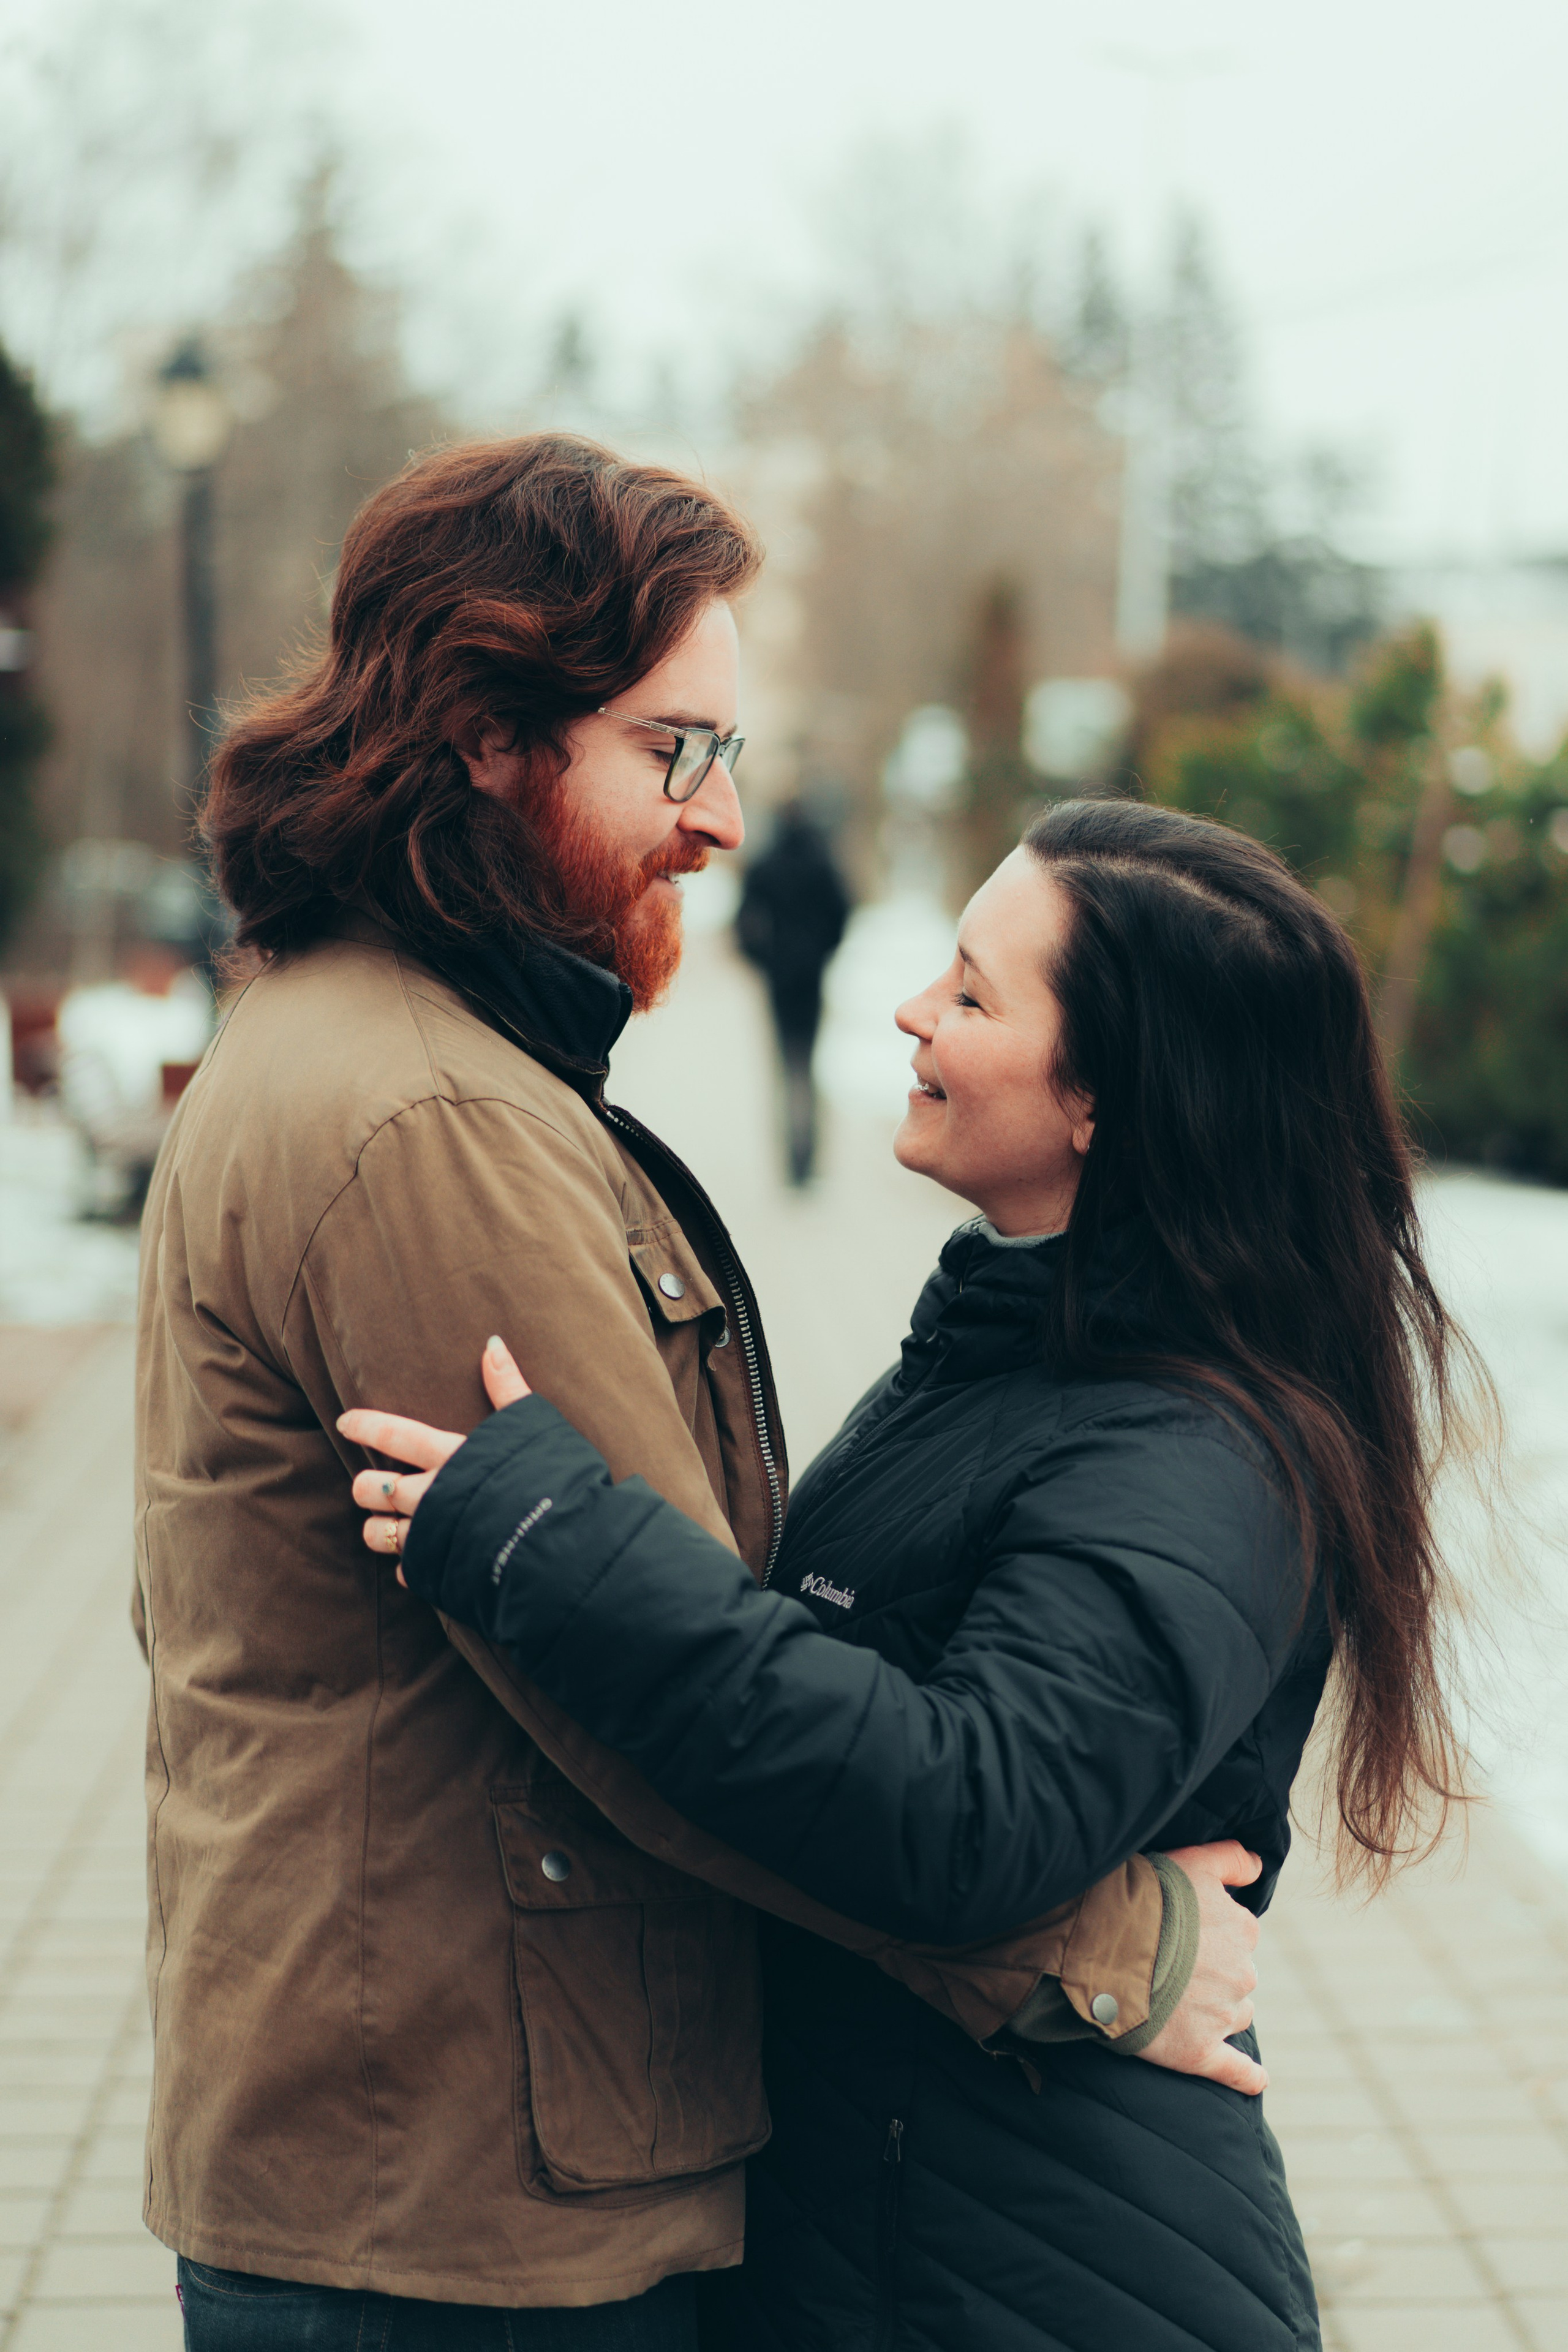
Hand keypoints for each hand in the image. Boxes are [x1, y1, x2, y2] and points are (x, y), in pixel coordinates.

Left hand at [338, 1336, 530, 1578]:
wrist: (560, 1548)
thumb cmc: (552, 1480)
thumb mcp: (534, 1425)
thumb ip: (508, 1387)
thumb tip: (493, 1343)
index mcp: (450, 1457)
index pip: (395, 1435)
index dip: (366, 1425)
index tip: (344, 1422)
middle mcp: (431, 1496)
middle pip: (372, 1489)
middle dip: (364, 1487)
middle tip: (368, 1486)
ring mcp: (432, 1537)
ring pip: (377, 1534)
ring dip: (377, 1530)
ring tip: (385, 1526)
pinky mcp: (438, 1572)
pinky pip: (407, 1571)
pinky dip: (409, 1566)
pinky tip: (420, 1561)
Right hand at [1136, 1841, 1266, 2096]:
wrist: (1105, 1945)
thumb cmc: (1144, 1897)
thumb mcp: (1191, 1861)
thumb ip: (1231, 1858)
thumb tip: (1258, 1865)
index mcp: (1242, 1930)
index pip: (1238, 1935)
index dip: (1208, 1933)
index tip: (1181, 1933)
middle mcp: (1241, 1974)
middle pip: (1236, 1976)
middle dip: (1211, 1972)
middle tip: (1168, 1963)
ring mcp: (1222, 2015)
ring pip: (1232, 2014)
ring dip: (1214, 2010)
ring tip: (1174, 1999)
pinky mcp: (1199, 2051)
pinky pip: (1235, 2070)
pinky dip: (1247, 2075)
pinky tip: (1257, 2078)